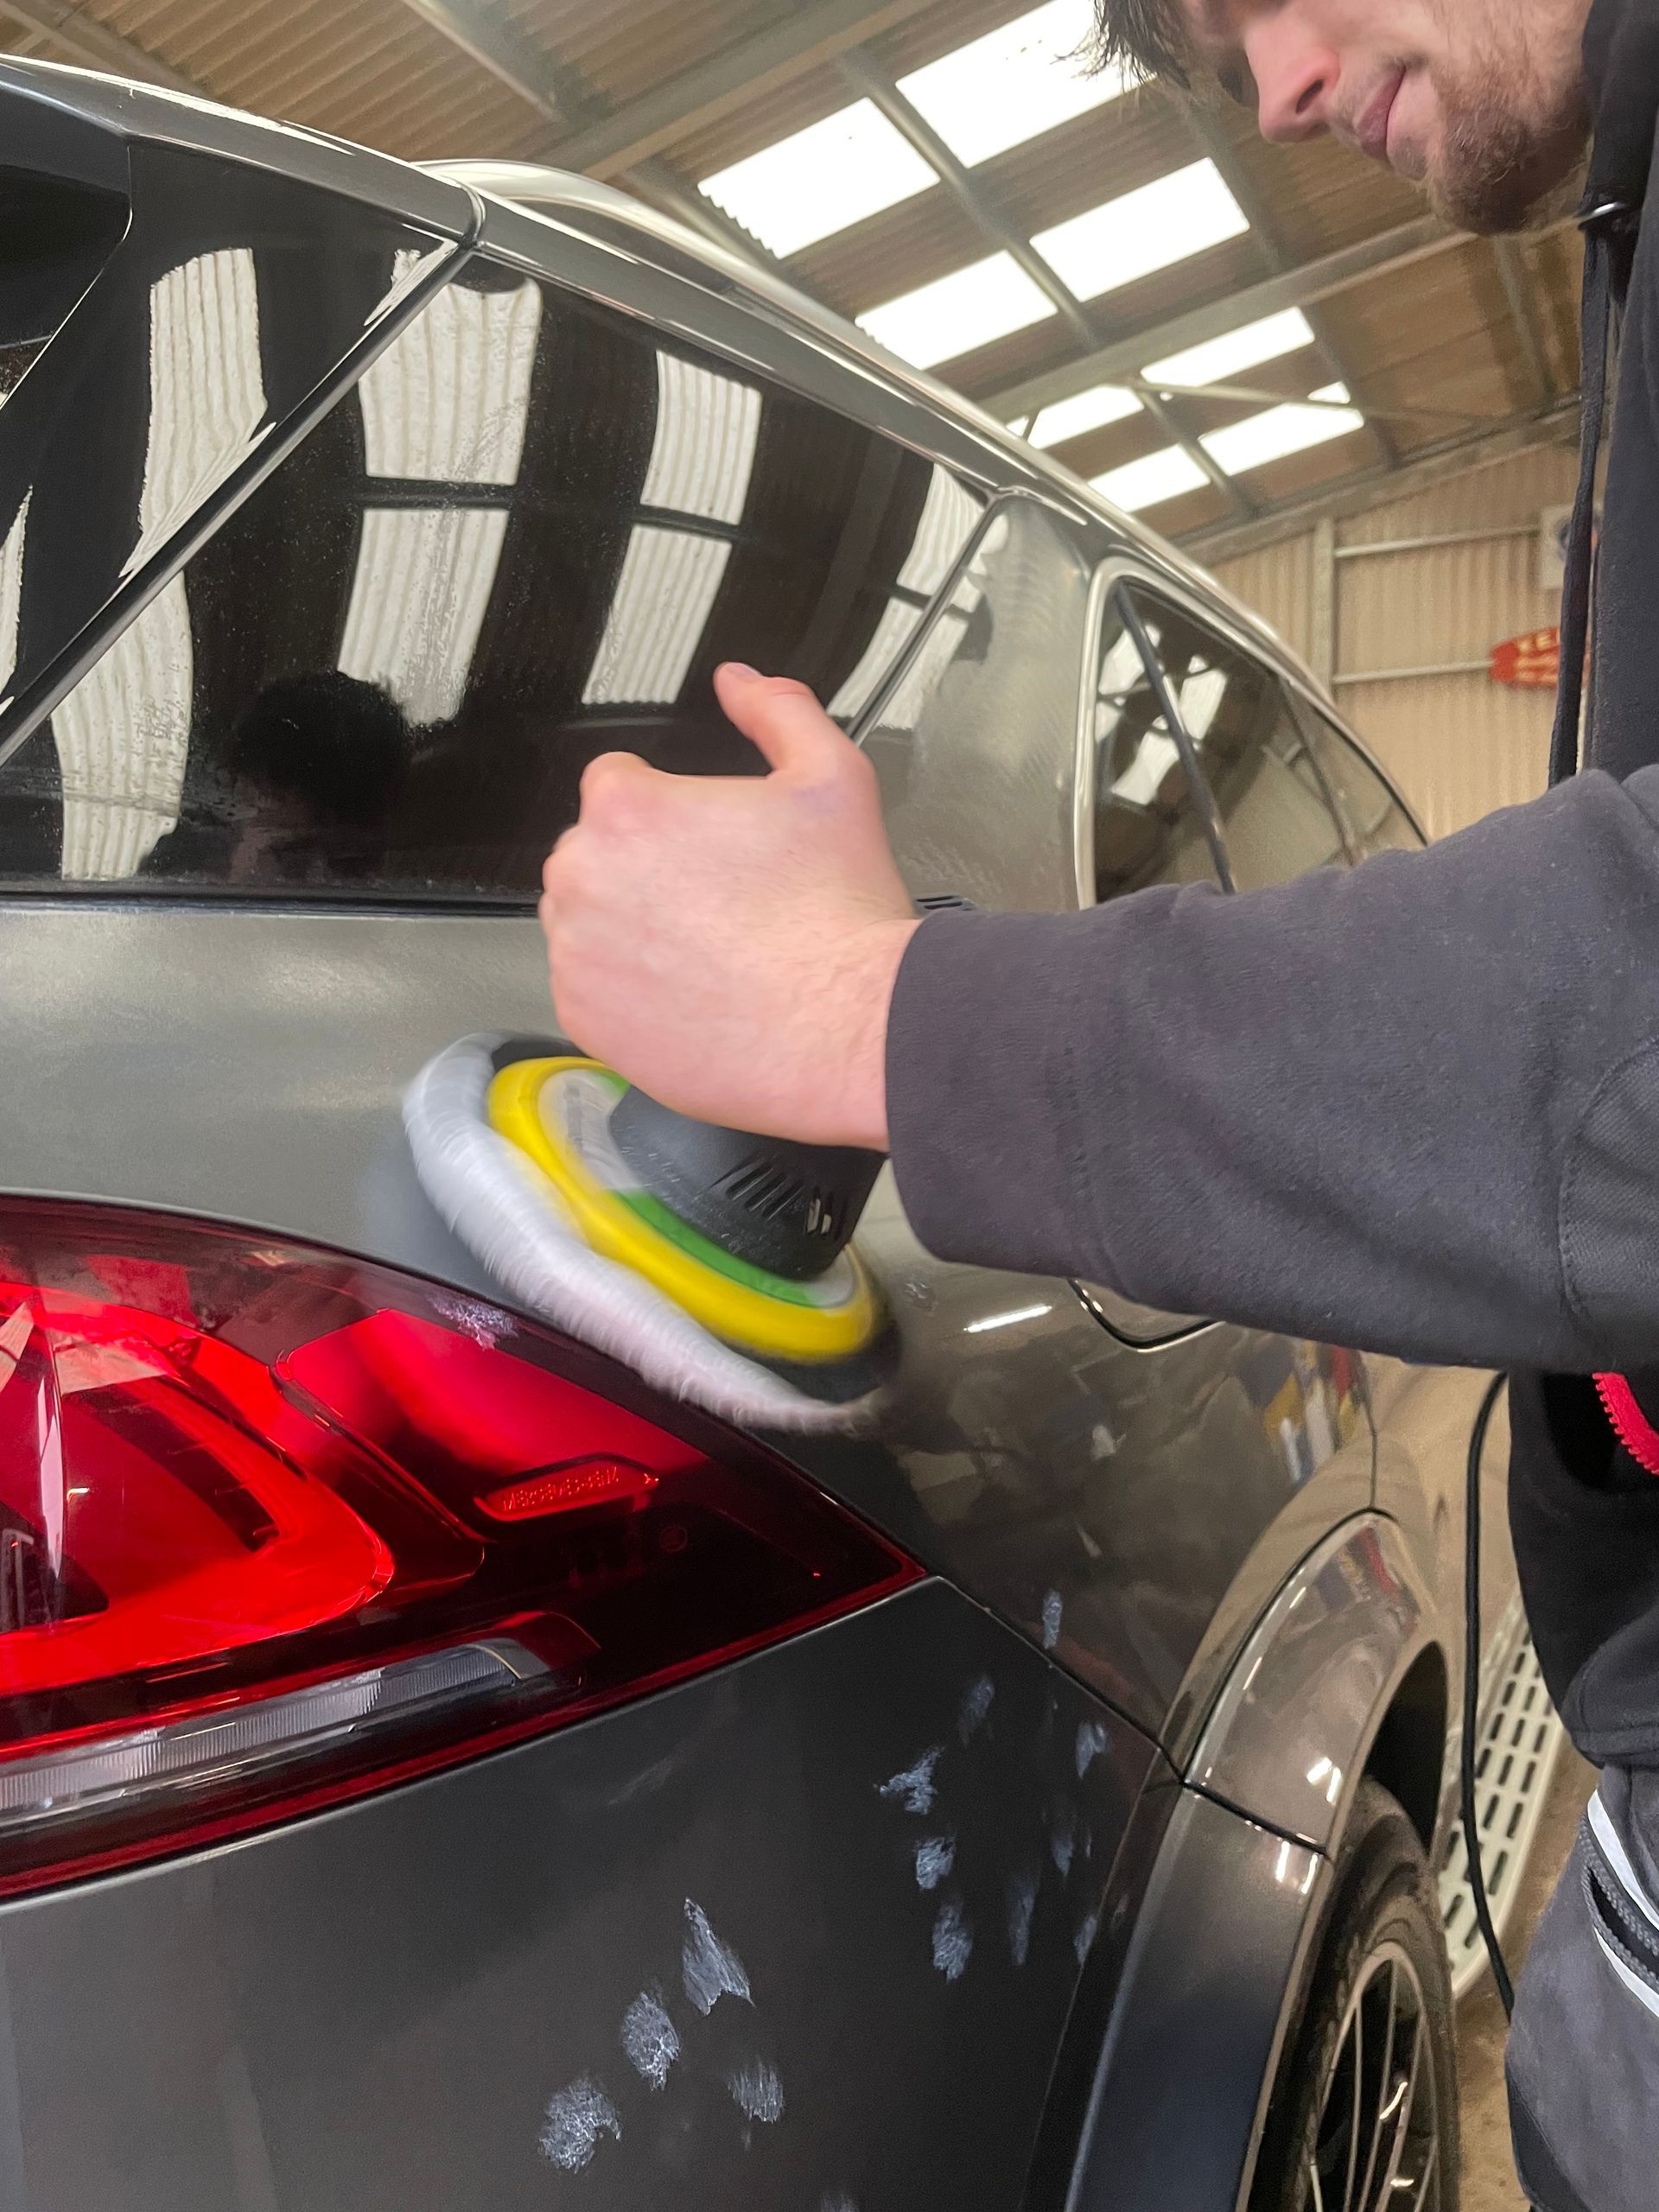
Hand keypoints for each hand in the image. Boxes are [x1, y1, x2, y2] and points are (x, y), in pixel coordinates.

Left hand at [540, 665, 918, 1150]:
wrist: (845, 1031)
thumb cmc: (837, 914)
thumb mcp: (832, 779)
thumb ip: (778, 712)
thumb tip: (739, 682)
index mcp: (626, 807)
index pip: (620, 786)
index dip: (675, 813)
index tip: (716, 850)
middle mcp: (580, 876)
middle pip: (600, 854)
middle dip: (650, 871)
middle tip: (725, 905)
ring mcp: (575, 953)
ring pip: (591, 921)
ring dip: (634, 928)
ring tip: (714, 954)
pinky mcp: (582, 1018)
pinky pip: (592, 990)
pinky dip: (631, 993)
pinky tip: (696, 996)